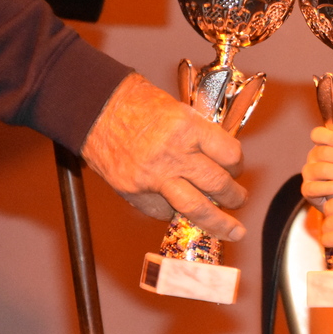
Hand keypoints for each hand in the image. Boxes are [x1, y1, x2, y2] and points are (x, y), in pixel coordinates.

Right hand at [80, 73, 247, 239]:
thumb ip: (200, 136)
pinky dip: (174, 213)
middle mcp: (174, 153)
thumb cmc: (137, 103)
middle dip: (235, 197)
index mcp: (188, 128)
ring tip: (231, 230)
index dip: (237, 164)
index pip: (230, 155)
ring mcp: (153, 176)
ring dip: (218, 222)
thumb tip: (220, 161)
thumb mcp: (179, 110)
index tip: (235, 168)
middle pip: (218, 185)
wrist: (93, 107)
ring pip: (196, 208)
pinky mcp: (134, 191)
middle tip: (239, 200)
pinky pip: (162, 212)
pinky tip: (178, 209)